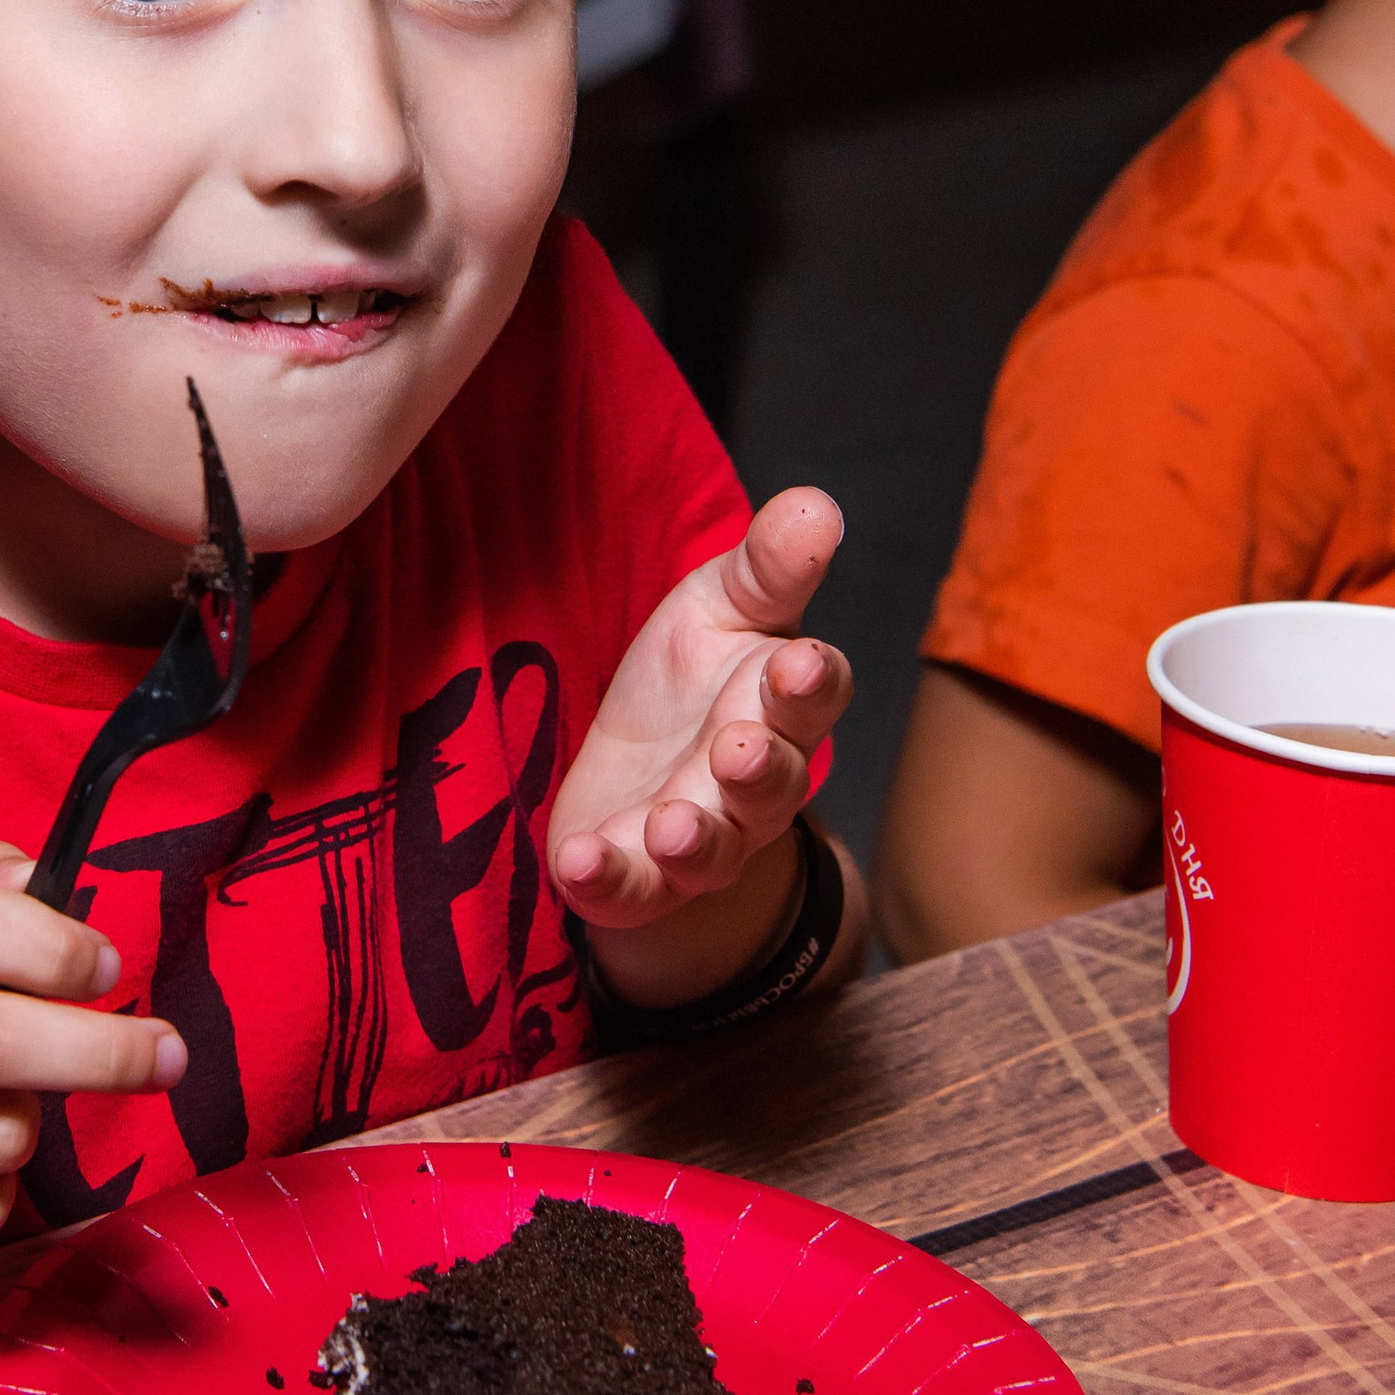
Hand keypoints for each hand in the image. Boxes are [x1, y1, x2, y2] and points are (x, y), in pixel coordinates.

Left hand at [550, 488, 850, 940]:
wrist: (641, 776)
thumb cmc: (695, 681)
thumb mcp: (722, 607)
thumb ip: (768, 567)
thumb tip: (815, 503)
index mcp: (778, 707)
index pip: (812, 695)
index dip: (810, 684)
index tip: (796, 663)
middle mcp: (751, 784)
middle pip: (773, 784)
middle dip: (760, 771)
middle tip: (738, 748)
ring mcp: (698, 837)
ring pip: (713, 850)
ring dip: (695, 839)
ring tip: (672, 824)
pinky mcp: (635, 879)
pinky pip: (628, 891)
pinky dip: (607, 881)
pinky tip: (579, 860)